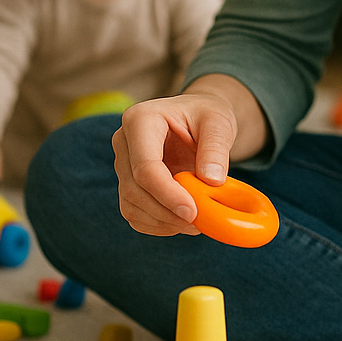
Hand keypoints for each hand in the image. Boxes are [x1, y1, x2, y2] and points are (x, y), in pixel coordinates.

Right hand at [112, 75, 266, 236]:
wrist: (198, 118)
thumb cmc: (206, 115)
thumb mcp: (218, 122)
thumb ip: (216, 148)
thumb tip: (211, 181)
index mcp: (140, 120)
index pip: (145, 166)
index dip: (167, 194)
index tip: (193, 212)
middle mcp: (123, 142)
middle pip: (134, 189)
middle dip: (166, 212)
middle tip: (199, 222)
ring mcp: (122, 164)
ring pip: (131, 204)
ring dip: (162, 221)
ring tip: (195, 223)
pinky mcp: (128, 183)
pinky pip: (134, 213)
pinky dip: (157, 225)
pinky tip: (181, 222)